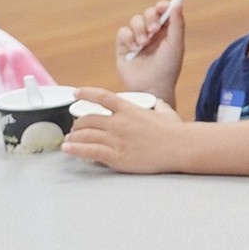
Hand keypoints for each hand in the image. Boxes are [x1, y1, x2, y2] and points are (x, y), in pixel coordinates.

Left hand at [62, 87, 183, 172]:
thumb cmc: (176, 131)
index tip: (76, 92)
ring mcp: (117, 139)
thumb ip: (159, 106)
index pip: (102, 97)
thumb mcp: (166, 112)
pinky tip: (68, 149)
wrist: (180, 147)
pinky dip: (75, 150)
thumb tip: (158, 104)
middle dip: (78, 124)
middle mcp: (119, 122)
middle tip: (75, 129)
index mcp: (130, 109)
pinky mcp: (116, 156)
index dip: (86, 93)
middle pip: (88, 119)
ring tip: (68, 141)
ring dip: (73, 137)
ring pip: (85, 135)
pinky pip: (89, 151)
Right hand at [116, 0, 184, 97]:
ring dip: (140, 29)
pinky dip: (129, 38)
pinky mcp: (124, 46)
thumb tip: (178, 3)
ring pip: (135, 20)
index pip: (164, 11)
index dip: (163, 6)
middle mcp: (152, 33)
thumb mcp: (176, 45)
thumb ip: (177, 24)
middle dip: (151, 18)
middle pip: (149, 13)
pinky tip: (135, 50)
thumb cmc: (168, 68)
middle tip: (154, 30)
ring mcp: (138, 39)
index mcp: (167, 31)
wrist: (151, 87)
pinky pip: (123, 32)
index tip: (163, 6)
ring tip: (144, 43)